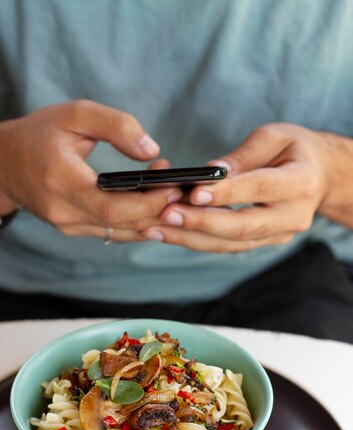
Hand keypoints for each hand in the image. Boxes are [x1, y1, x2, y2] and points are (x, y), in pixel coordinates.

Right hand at [0, 100, 181, 241]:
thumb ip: (116, 125)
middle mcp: (63, 212)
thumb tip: (151, 151)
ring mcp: (67, 225)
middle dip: (158, 210)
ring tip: (175, 197)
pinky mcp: (73, 229)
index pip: (111, 206)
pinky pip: (111, 232)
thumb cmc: (39, 134)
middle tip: (183, 191)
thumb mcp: (75, 115)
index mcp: (61, 181)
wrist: (2, 165)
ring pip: (119, 233)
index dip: (148, 202)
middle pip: (121, 224)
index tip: (175, 186)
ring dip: (151, 218)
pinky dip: (137, 222)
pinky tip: (156, 207)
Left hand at [143, 123, 352, 251]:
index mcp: (300, 182)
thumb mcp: (274, 137)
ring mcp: (278, 235)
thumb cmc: (295, 149)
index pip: (258, 189)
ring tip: (155, 229)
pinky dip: (197, 241)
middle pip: (242, 227)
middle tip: (165, 215)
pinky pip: (227, 246)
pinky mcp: (263, 242)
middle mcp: (292, 216)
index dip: (226, 193)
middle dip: (200, 223)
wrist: (321, 177)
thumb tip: (209, 172)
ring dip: (190, 238)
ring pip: (230, 243)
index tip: (192, 192)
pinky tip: (169, 234)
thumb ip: (243, 156)